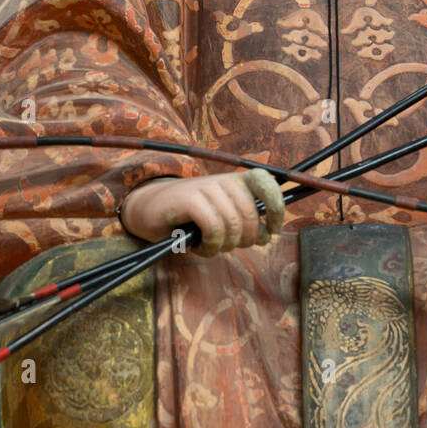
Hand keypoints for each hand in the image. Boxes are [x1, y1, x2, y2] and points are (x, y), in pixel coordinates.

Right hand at [120, 172, 271, 255]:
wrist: (150, 208)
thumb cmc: (189, 217)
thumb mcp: (221, 216)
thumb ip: (243, 221)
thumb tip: (267, 236)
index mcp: (235, 180)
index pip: (267, 183)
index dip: (276, 208)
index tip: (273, 231)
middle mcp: (223, 180)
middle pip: (250, 214)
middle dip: (246, 239)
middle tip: (230, 247)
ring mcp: (206, 187)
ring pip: (232, 223)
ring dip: (224, 245)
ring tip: (211, 247)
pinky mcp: (190, 199)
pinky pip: (214, 227)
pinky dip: (211, 245)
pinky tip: (201, 247)